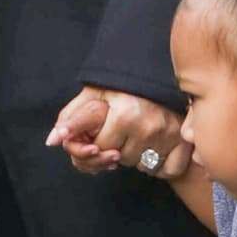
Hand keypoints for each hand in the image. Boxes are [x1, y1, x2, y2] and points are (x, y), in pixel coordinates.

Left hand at [47, 87, 189, 177]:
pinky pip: (169, 170)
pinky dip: (162, 165)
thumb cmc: (125, 81)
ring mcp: (168, 136)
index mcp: (123, 115)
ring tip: (140, 135)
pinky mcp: (184, 141)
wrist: (162, 66)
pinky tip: (156, 149)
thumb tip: (52, 141)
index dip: (99, 138)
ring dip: (139, 156)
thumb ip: (72, 116)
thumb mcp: (96, 92)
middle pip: (121, 160)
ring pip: (144, 166)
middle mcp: (146, 127)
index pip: (100, 148)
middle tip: (124, 128)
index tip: (106, 124)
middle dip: (118, 147)